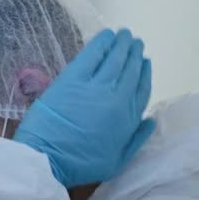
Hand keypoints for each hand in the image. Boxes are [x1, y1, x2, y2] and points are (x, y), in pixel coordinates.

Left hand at [14, 29, 154, 187]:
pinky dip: (102, 43)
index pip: (142, 89)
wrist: (47, 158)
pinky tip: (107, 35)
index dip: (145, 73)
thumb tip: (150, 120)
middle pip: (130, 70)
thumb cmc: (80, 164)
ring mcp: (95, 86)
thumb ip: (136, 139)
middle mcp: (116, 98)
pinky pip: (92, 55)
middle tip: (136, 42)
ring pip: (114, 59)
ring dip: (121, 44)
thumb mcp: (116, 161)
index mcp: (127, 119)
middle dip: (135, 54)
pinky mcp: (73, 78)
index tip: (146, 62)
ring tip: (124, 34)